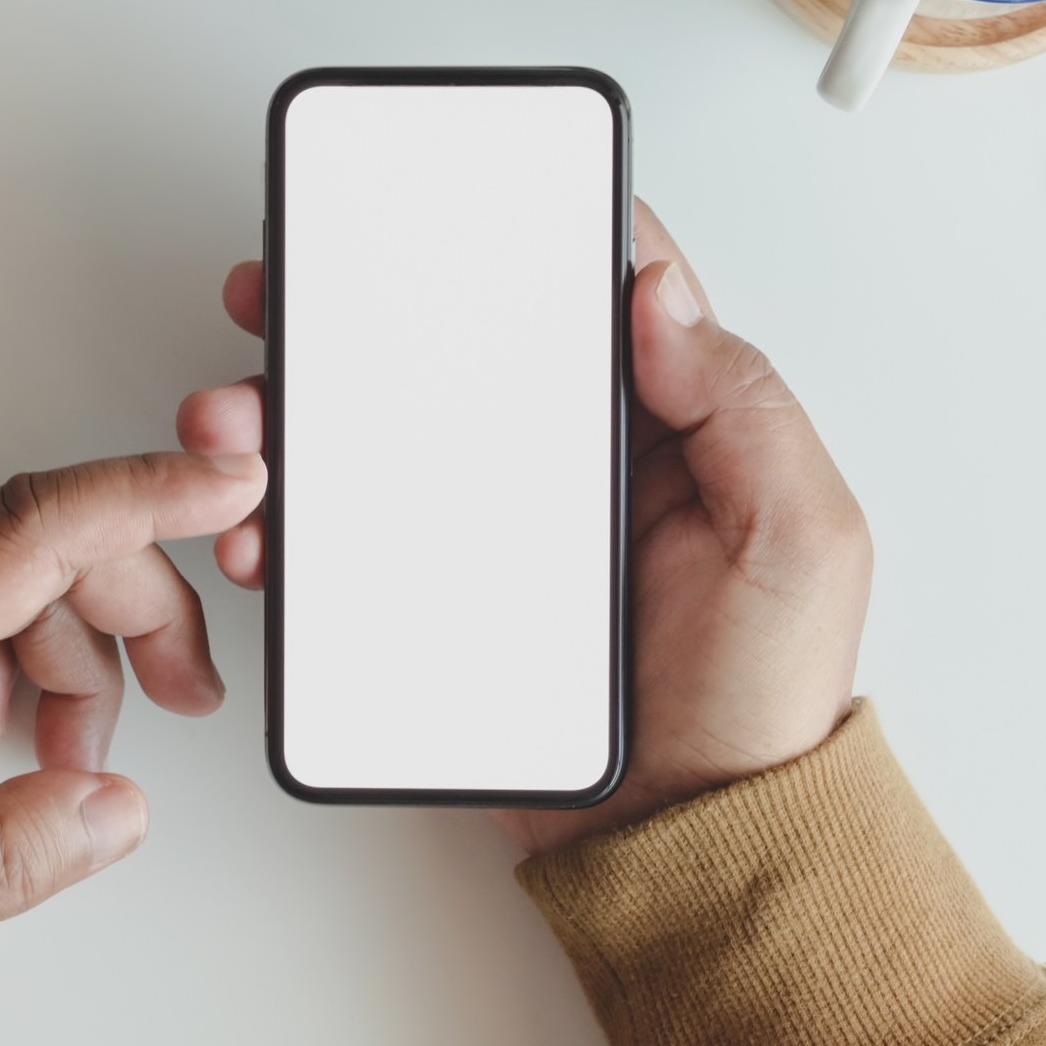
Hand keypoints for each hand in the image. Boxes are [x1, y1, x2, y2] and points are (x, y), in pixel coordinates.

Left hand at [0, 450, 267, 998]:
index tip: (233, 482)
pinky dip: (2, 640)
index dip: (151, 493)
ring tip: (67, 752)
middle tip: (186, 694)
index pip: (40, 523)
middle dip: (136, 606)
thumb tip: (112, 808)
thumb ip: (4, 858)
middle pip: (40, 538)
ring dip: (66, 641)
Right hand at [176, 200, 869, 853]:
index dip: (514, 230)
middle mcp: (574, 464)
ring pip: (382, 438)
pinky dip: (295, 523)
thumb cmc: (763, 705)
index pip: (587, 294)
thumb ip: (744, 408)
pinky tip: (263, 524)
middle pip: (452, 351)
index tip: (435, 198)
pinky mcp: (445, 596)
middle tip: (287, 297)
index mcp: (664, 426)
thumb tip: (661, 293)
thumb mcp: (800, 540)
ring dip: (300, 413)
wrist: (691, 847)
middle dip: (358, 313)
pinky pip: (357, 543)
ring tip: (245, 420)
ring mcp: (500, 529)